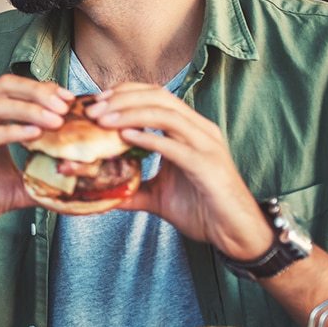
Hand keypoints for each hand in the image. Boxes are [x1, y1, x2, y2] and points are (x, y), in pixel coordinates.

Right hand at [0, 74, 74, 250]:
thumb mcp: (14, 187)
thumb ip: (40, 179)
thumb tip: (73, 183)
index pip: (14, 89)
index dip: (43, 90)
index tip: (71, 101)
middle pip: (6, 86)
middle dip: (39, 91)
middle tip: (66, 105)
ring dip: (31, 109)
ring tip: (57, 119)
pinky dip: (12, 131)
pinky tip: (35, 134)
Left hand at [85, 83, 272, 259]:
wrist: (234, 233)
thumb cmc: (201, 211)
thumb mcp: (157, 195)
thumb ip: (131, 188)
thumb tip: (100, 192)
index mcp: (189, 129)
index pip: (155, 95)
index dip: (124, 93)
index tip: (96, 103)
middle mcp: (199, 130)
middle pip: (158, 96)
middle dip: (122, 98)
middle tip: (93, 111)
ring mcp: (205, 144)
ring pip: (166, 114)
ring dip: (130, 113)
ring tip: (103, 121)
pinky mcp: (207, 164)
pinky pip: (174, 145)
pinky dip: (148, 138)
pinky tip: (126, 137)